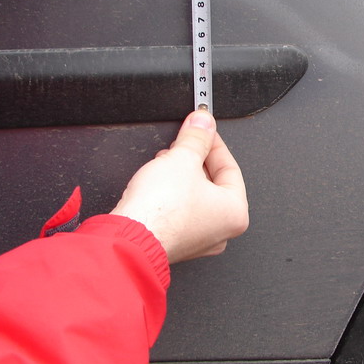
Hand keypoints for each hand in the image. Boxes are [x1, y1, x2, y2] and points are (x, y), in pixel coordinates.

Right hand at [111, 110, 248, 262]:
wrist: (129, 237)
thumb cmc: (160, 212)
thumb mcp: (182, 159)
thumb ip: (196, 137)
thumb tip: (203, 123)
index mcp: (235, 213)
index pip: (231, 168)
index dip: (214, 143)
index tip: (204, 130)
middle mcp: (220, 231)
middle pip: (213, 183)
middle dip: (196, 158)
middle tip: (185, 141)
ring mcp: (197, 239)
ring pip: (195, 196)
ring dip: (181, 174)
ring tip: (167, 159)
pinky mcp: (175, 241)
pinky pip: (180, 210)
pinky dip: (172, 193)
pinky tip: (158, 181)